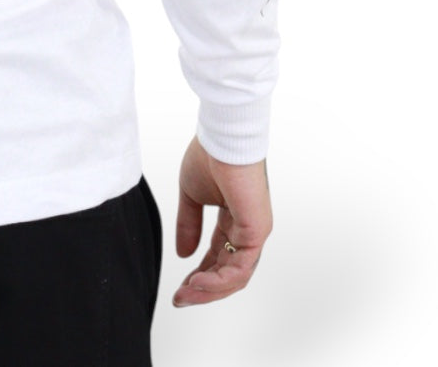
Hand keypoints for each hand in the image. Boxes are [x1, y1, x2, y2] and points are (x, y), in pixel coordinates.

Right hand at [173, 135, 271, 306]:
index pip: (218, 257)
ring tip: (186, 294)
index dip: (199, 275)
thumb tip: (183, 254)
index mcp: (232, 220)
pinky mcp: (256, 231)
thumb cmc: (209, 156)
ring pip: (235, 276)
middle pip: (227, 272)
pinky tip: (199, 283)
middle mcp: (246, 230)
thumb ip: (188, 224)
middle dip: (202, 290)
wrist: (221, 138)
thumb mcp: (190, 196)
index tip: (180, 288)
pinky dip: (219, 280)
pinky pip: (240, 268)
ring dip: (209, 290)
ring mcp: (254, 232)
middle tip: (180, 299)